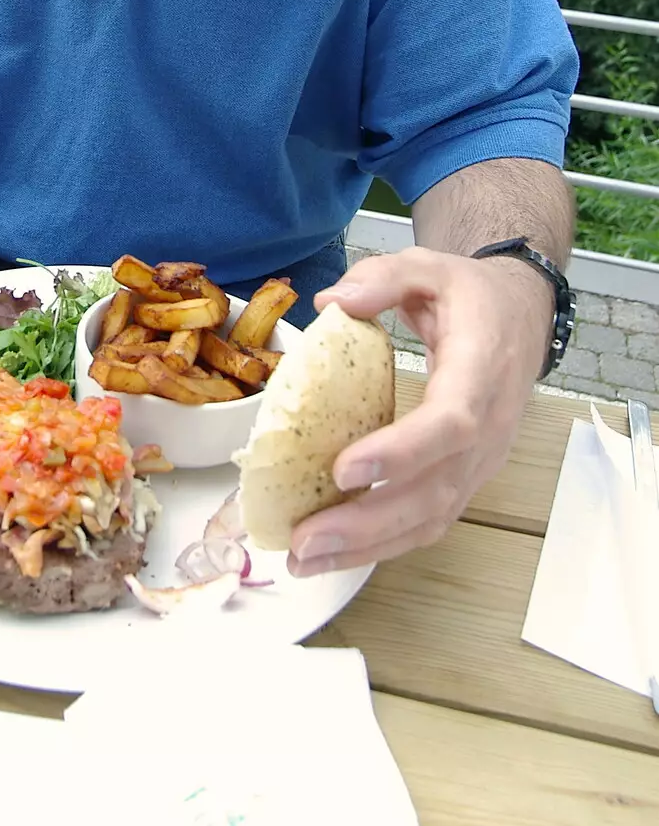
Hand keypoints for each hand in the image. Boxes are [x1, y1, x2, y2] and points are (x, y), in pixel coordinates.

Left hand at [287, 246, 550, 576]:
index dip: (402, 452)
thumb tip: (333, 304)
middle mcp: (488, 429)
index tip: (344, 469)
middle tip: (304, 540)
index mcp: (482, 372)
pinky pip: (428, 521)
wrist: (520, 317)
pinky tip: (332, 555)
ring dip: (367, 546)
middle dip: (368, 522)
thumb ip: (385, 277)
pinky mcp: (465, 478)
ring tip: (304, 560)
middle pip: (435, 490)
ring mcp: (481, 462)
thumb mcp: (430, 265)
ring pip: (431, 517)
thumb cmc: (470, 295)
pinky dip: (382, 544)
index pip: (451, 424)